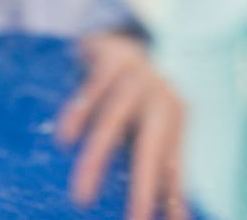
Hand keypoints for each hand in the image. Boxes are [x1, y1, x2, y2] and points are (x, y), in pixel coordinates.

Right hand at [57, 33, 186, 219]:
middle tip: (136, 218)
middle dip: (144, 183)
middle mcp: (160, 96)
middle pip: (151, 144)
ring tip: (82, 196)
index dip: (169, 195)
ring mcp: (136, 76)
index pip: (172, 162)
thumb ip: (164, 170)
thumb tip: (179, 216)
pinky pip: (92, 90)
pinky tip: (66, 139)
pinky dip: (79, 115)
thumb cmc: (136, 100)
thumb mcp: (153, 128)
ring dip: (99, 158)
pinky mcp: (112, 60)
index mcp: (174, 116)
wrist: (119, 43)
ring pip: (114, 120)